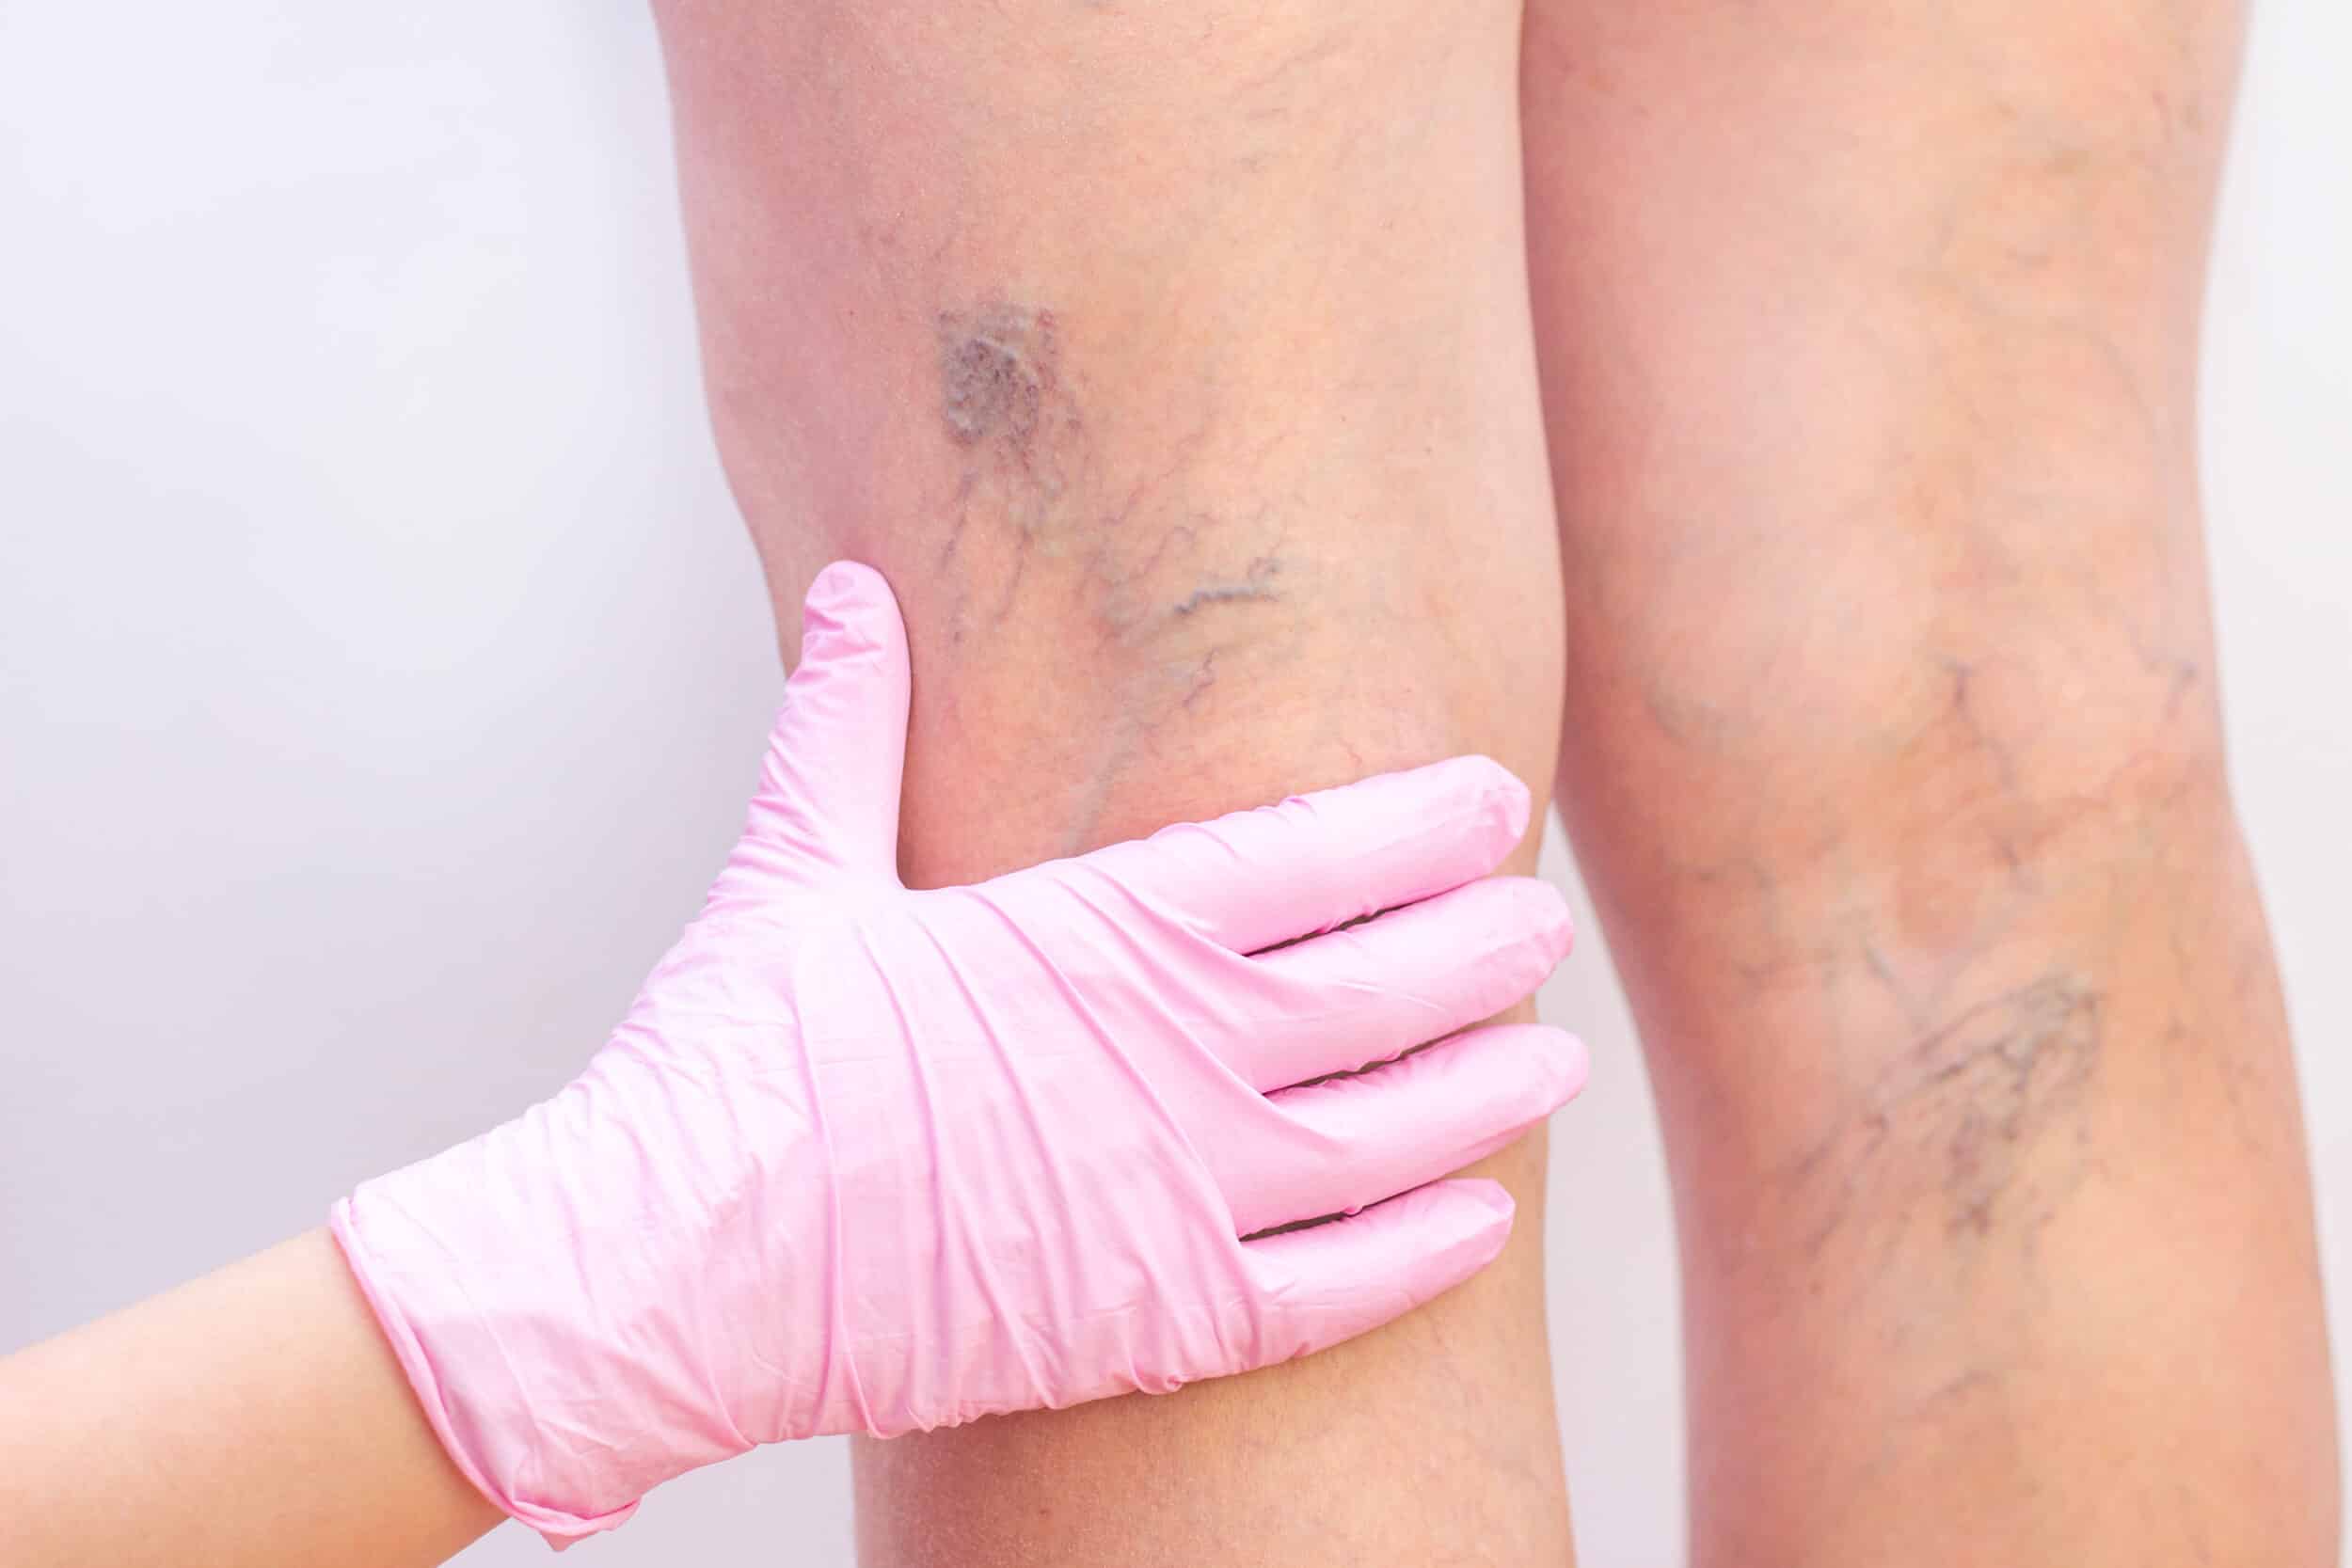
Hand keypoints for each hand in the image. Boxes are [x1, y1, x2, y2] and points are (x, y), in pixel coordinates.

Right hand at [333, 562, 1584, 1540]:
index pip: (1302, 855)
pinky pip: (1329, 1292)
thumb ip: (846, 723)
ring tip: (1555, 1060)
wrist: (670, 1263)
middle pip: (1377, 989)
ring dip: (1483, 1092)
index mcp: (1091, 933)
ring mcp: (1173, 1195)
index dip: (1413, 824)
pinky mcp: (1151, 1320)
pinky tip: (1483, 1221)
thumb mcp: (792, 867)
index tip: (1487, 798)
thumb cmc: (732, 1063)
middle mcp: (1166, 1058)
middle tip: (1541, 924)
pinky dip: (1419, 1254)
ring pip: (1384, 1138)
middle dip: (1477, 949)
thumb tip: (846, 590)